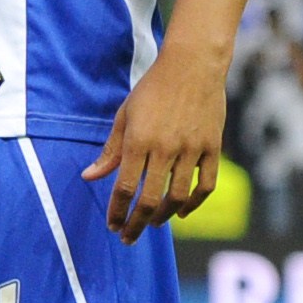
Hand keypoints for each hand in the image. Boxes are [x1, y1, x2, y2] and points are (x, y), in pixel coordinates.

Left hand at [85, 41, 227, 238]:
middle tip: (128, 237)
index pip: (125, 188)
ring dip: (163, 216)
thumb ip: (109, 151)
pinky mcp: (213, 147)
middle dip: (136, 223)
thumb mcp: (124, 116)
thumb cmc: (152, 90)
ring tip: (151, 223)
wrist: (193, 66)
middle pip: (150, 199)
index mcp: (138, 141)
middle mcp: (165, 148)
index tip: (112, 225)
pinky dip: (194, 203)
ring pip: (178, 197)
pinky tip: (181, 212)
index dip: (117, 212)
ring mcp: (192, 149)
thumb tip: (89, 177)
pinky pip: (205, 184)